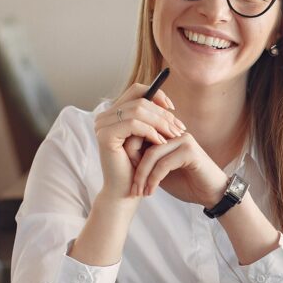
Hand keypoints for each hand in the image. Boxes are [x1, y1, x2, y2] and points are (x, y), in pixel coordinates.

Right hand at [93, 84, 186, 200]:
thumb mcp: (148, 138)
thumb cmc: (138, 167)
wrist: (125, 192)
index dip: (157, 95)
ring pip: (138, 110)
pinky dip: (151, 132)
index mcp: (113, 113)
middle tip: (179, 128)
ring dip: (161, 123)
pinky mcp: (105, 136)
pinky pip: (134, 124)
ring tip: (174, 136)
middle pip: (140, 100)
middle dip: (164, 114)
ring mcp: (102, 125)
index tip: (173, 109)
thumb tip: (169, 105)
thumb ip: (152, 120)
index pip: (137, 90)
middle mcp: (104, 116)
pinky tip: (162, 143)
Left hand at [130, 132, 228, 207]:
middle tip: (132, 188)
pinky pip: (163, 164)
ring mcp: (184, 140)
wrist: (213, 194)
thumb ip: (145, 162)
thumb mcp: (160, 172)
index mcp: (168, 134)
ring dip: (142, 176)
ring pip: (152, 154)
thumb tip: (122, 157)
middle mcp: (175, 133)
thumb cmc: (187, 183)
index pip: (140, 135)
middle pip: (143, 142)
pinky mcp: (190, 151)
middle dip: (134, 167)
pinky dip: (154, 179)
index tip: (127, 179)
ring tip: (139, 192)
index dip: (129, 155)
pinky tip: (151, 191)